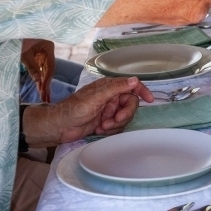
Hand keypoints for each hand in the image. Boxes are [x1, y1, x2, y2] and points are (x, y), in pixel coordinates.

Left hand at [20, 38, 54, 102]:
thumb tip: (38, 81)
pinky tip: (39, 86)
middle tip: (46, 98)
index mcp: (48, 47)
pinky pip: (39, 67)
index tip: (43, 91)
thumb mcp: (24, 54)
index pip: (50, 66)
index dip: (47, 79)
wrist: (10, 31)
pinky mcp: (36, 54)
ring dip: (43, 82)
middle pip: (49, 69)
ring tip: (43, 96)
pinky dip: (39, 76)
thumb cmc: (18, 39)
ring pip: (44, 69)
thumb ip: (32, 68)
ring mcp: (42, 52)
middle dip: (46, 84)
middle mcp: (47, 50)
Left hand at [23, 77, 153, 147]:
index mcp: (109, 87)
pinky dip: (111, 130)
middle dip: (124, 114)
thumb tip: (134, 80)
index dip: (142, 91)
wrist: (59, 127)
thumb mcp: (96, 97)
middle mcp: (111, 97)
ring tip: (102, 126)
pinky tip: (99, 129)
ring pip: (125, 116)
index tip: (150, 100)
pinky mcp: (106, 122)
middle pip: (131, 104)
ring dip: (115, 124)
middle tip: (114, 120)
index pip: (131, 86)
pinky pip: (118, 126)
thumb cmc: (74, 109)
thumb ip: (116, 88)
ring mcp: (109, 110)